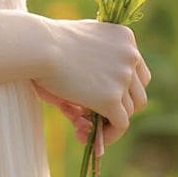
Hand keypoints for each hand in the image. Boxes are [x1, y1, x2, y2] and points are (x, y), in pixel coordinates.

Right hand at [35, 19, 150, 144]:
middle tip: (98, 116)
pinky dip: (108, 135)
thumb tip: (92, 108)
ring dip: (109, 120)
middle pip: (138, 94)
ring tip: (85, 124)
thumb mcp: (77, 51)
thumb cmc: (48, 42)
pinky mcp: (111, 98)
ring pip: (128, 111)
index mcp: (125, 37)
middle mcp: (130, 56)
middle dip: (120, 107)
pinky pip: (120, 125)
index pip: (139, 73)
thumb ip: (91, 73)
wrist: (38, 46)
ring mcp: (123, 77)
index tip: (110, 99)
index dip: (126, 90)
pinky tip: (90, 138)